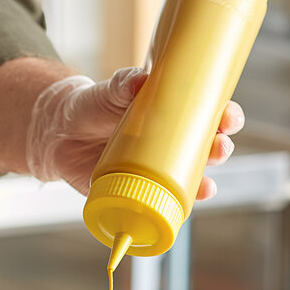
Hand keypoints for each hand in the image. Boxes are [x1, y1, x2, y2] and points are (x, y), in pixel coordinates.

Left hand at [26, 68, 244, 197]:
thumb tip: (141, 81)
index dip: (226, 117)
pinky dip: (175, 208)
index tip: (229, 117)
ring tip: (207, 183)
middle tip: (220, 147)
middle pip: (207, 150)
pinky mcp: (137, 191)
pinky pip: (162, 203)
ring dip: (204, 183)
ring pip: (190, 179)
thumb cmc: (94, 106)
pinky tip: (183, 208)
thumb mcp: (110, 90)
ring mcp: (156, 170)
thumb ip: (124, 83)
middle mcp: (170, 145)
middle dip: (221, 150)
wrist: (60, 133)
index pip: (209, 116)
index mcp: (172, 116)